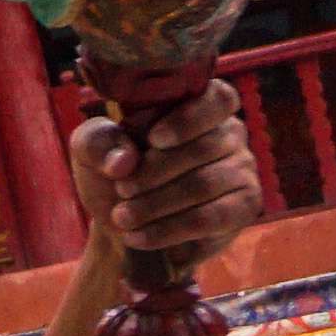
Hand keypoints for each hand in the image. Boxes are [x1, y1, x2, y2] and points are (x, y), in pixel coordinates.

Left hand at [67, 84, 261, 258]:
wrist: (122, 223)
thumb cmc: (112, 175)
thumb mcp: (91, 152)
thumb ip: (97, 143)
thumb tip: (123, 161)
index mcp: (196, 107)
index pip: (218, 98)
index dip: (189, 119)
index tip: (154, 140)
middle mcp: (228, 134)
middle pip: (204, 147)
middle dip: (154, 172)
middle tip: (121, 191)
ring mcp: (241, 169)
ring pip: (205, 184)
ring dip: (156, 205)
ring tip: (122, 218)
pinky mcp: (244, 206)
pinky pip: (212, 218)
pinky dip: (170, 230)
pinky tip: (138, 237)